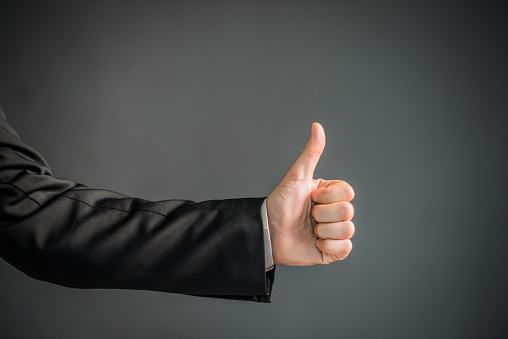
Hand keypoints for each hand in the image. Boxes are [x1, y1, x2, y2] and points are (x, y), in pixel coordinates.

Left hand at [267, 123, 354, 265]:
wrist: (268, 233)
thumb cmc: (280, 204)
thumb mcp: (296, 177)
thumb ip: (310, 153)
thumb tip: (317, 126)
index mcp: (330, 195)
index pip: (347, 193)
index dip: (327, 196)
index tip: (311, 197)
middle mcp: (335, 212)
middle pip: (348, 211)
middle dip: (322, 214)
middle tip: (308, 215)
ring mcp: (335, 232)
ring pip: (347, 230)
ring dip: (323, 231)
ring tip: (310, 230)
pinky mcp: (332, 251)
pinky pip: (345, 249)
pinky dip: (329, 247)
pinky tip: (315, 243)